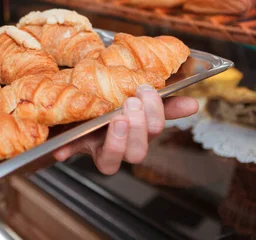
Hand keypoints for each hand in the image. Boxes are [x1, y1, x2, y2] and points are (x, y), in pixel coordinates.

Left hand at [52, 85, 198, 174]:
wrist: (76, 101)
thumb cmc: (110, 102)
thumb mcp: (136, 99)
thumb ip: (163, 103)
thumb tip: (193, 104)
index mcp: (136, 134)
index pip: (152, 133)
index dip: (154, 117)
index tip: (147, 92)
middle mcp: (118, 147)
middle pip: (136, 153)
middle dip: (138, 128)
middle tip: (131, 102)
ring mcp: (94, 149)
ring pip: (110, 163)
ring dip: (116, 142)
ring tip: (116, 118)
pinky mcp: (72, 145)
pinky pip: (69, 152)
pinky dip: (66, 151)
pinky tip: (62, 150)